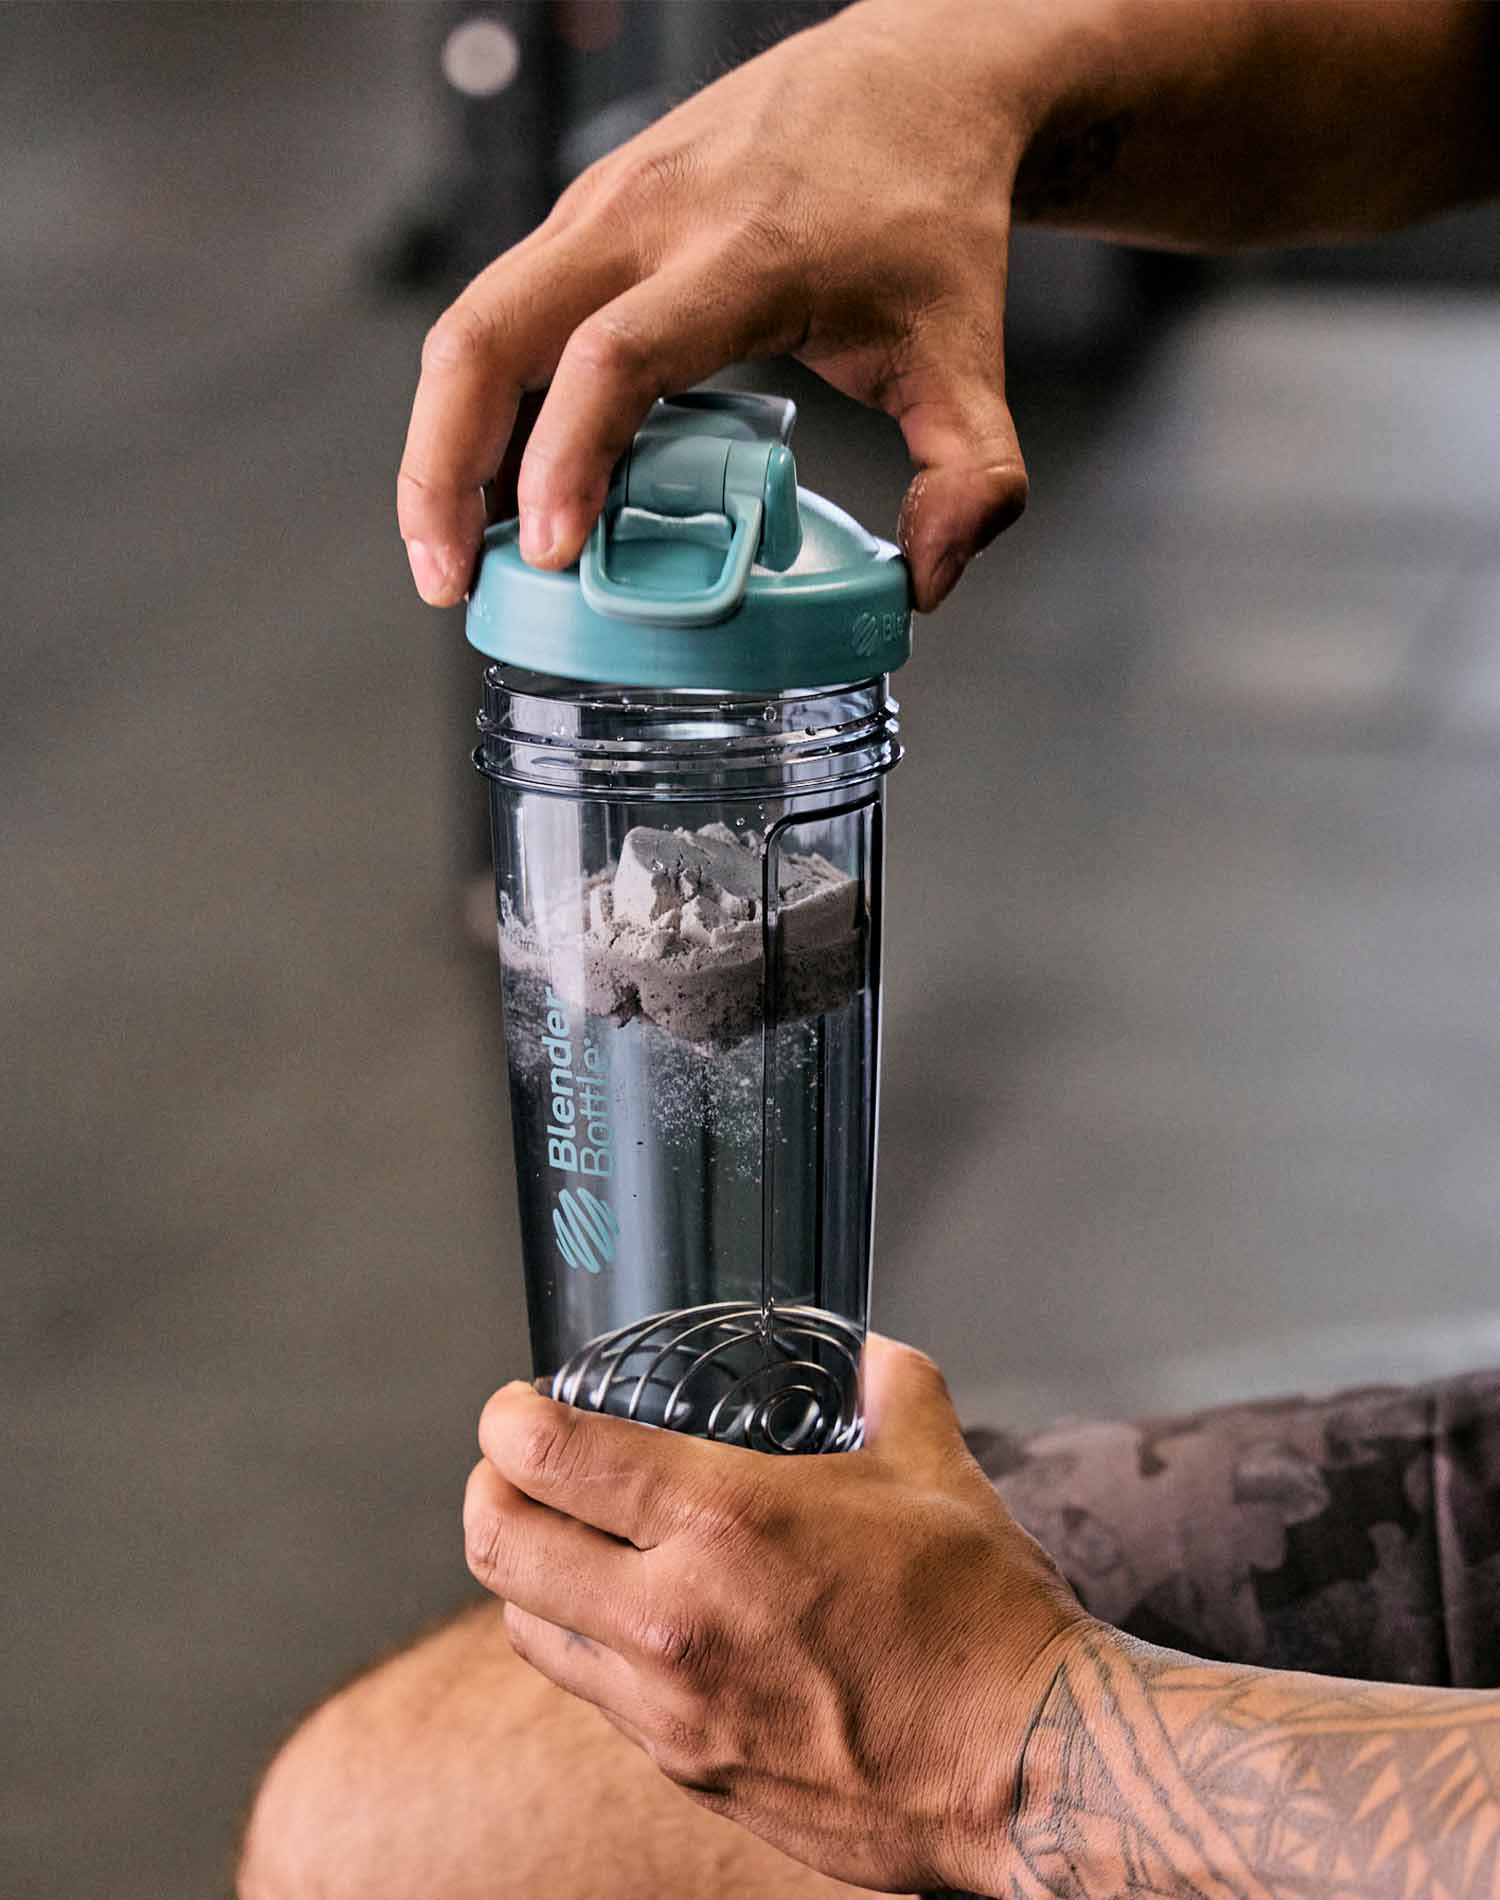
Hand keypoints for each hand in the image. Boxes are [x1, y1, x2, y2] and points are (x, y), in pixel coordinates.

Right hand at [399, 0, 1036, 614]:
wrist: (911, 82)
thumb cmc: (924, 208)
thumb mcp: (968, 352)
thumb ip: (972, 476)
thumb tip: (926, 584)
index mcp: (740, 253)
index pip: (615, 355)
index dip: (569, 457)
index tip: (552, 551)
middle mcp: (645, 218)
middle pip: (484, 333)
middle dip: (442, 467)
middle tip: (448, 578)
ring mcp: (599, 211)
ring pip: (470, 326)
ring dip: (443, 445)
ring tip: (458, 556)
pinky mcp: (584, 221)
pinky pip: (500, 319)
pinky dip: (483, 411)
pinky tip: (503, 490)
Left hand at [463, 1336, 1091, 1894]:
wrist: (1026, 1768)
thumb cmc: (982, 1618)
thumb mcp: (937, 1470)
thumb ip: (892, 1391)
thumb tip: (875, 1356)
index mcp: (725, 1522)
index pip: (550, 1457)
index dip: (508, 1420)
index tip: (516, 1408)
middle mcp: (674, 1618)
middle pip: (500, 1546)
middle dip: (490, 1491)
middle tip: (513, 1468)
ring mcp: (671, 1709)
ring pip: (529, 1629)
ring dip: (527, 1576)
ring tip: (563, 1545)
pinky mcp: (687, 1772)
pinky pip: (594, 1696)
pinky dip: (588, 1645)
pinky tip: (635, 1621)